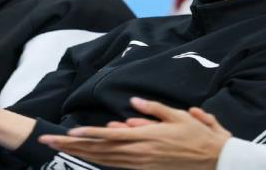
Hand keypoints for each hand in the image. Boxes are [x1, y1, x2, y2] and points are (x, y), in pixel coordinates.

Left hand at [38, 97, 230, 169]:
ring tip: (61, 147)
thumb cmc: (198, 135)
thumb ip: (153, 110)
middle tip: (48, 141)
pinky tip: (89, 155)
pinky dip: (101, 159)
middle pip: (100, 150)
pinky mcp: (145, 169)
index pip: (110, 137)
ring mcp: (141, 164)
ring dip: (81, 153)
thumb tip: (132, 103)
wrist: (216, 161)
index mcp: (147, 137)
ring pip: (105, 159)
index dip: (88, 135)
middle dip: (72, 146)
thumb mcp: (178, 116)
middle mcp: (139, 153)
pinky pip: (118, 164)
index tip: (68, 133)